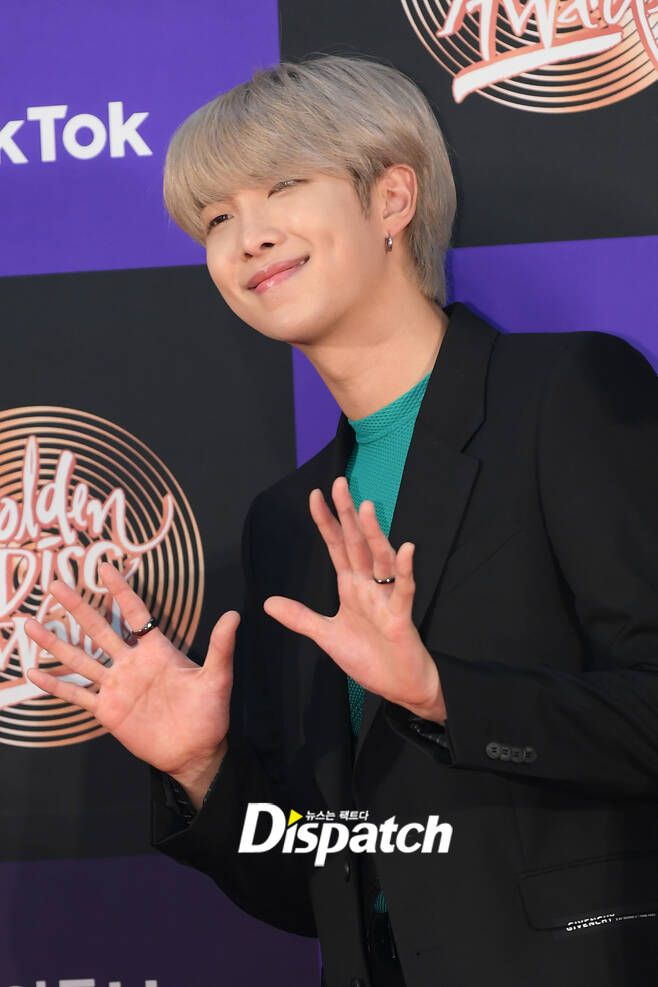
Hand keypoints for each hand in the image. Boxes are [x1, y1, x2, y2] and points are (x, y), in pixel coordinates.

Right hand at [24, 562, 238, 781]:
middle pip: (98, 628)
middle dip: (77, 607)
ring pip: (80, 658)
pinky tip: (33, 674)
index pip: (134, 612)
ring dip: (55, 642)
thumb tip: (235, 614)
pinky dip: (55, 685)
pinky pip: (76, 694)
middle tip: (56, 585)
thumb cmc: (210, 712)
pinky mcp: (107, 710)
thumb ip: (221, 646)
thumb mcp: (217, 677)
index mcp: (156, 649)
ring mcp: (116, 685)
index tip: (104, 567)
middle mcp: (131, 663)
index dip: (120, 590)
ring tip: (30, 624)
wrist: (197, 751)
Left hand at [263, 476, 445, 722]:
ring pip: (380, 559)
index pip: (336, 547)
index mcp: (351, 587)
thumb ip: (300, 617)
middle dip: (346, 515)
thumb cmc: (369, 658)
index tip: (315, 496)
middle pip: (356, 544)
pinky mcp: (401, 616)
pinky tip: (405, 549)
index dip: (326, 523)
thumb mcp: (326, 636)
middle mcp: (368, 586)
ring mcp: (386, 599)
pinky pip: (404, 590)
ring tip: (366, 508)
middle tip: (339, 484)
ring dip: (373, 534)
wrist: (399, 686)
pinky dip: (404, 570)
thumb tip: (267, 602)